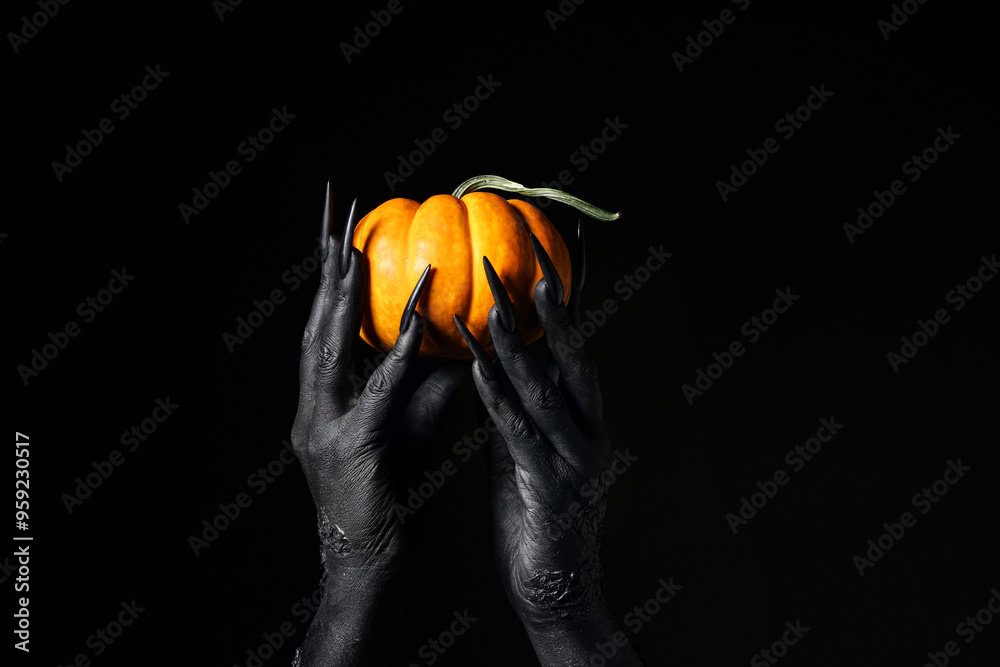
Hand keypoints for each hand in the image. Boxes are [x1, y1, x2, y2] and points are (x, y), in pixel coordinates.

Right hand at [290, 183, 464, 665]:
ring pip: (329, 346)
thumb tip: (458, 324)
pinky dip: (396, 350)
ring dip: (343, 293)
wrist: (367, 558)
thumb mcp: (406, 417)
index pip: (326, 320)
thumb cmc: (391, 487)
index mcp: (324, 393)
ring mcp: (322, 425)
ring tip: (354, 244)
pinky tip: (417, 317)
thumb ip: (422, 371)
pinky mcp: (349, 447)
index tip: (339, 223)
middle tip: (337, 211)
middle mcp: (312, 402)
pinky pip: (376, 389)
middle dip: (324, 265)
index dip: (330, 272)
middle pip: (316, 320)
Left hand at [455, 227, 641, 665]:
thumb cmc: (535, 516)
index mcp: (583, 420)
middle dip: (552, 312)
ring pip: (547, 391)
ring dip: (519, 346)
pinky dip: (499, 398)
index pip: (574, 352)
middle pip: (572, 359)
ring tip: (495, 305)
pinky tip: (477, 369)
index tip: (549, 258)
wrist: (556, 589)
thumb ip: (519, 407)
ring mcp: (576, 460)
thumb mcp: (525, 450)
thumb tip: (494, 361)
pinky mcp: (553, 489)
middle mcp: (588, 432)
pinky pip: (520, 435)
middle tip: (528, 265)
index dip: (565, 306)